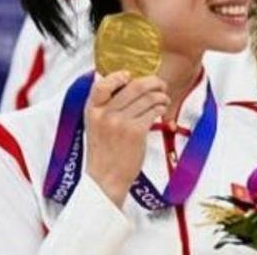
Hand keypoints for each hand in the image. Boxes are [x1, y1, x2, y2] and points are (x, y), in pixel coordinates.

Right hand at [84, 72, 169, 207]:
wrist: (105, 181)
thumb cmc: (103, 154)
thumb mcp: (95, 126)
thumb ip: (105, 108)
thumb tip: (124, 86)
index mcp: (92, 110)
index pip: (102, 84)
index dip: (118, 76)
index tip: (130, 76)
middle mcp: (105, 114)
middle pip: (134, 86)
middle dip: (152, 82)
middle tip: (160, 85)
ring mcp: (120, 122)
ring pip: (148, 98)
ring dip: (161, 96)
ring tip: (164, 99)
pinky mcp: (136, 132)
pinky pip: (154, 111)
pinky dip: (161, 108)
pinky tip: (162, 111)